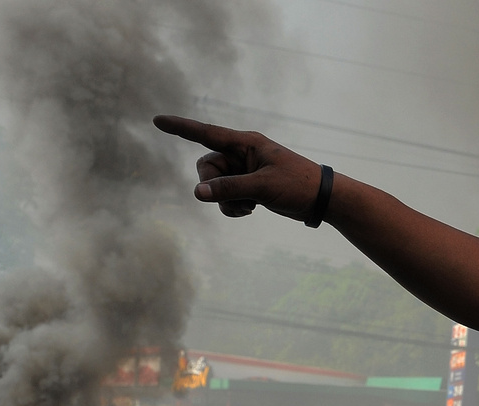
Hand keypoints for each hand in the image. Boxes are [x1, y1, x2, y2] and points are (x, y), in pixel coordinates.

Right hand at [152, 115, 322, 219]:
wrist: (321, 199)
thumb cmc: (297, 185)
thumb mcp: (262, 187)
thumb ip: (229, 189)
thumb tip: (197, 193)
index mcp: (245, 143)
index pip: (206, 133)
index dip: (181, 128)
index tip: (157, 121)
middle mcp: (241, 154)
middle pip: (206, 167)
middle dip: (215, 186)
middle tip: (238, 197)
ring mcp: (243, 171)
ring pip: (214, 186)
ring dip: (226, 201)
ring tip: (250, 206)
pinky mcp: (247, 187)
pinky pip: (224, 197)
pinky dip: (232, 207)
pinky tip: (251, 210)